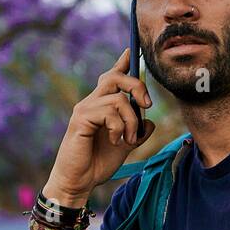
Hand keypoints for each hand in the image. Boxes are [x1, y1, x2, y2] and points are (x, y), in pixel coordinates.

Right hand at [43, 48, 155, 205]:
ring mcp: (85, 109)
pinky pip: (109, 112)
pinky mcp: (81, 118)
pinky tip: (116, 141)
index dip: (123, 62)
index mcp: (102, 106)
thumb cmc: (98, 162)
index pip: (112, 77)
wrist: (79, 181)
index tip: (133, 49)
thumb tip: (149, 121)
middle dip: (137, 86)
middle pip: (116, 77)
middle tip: (148, 104)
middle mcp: (92, 102)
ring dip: (131, 120)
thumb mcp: (126, 145)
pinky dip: (119, 127)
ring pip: (118, 98)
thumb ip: (137, 131)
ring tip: (128, 139)